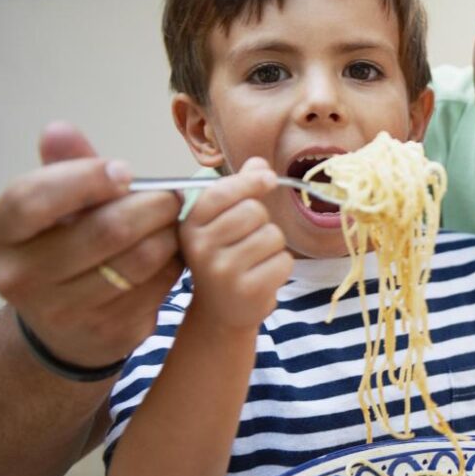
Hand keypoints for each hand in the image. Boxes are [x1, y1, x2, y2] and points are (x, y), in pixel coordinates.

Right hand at [0, 122, 182, 368]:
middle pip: (107, 229)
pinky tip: (171, 254)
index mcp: (3, 233)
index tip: (125, 171)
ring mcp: (63, 310)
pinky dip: (175, 264)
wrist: (64, 326)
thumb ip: (66, 167)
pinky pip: (158, 287)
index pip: (35, 198)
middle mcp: (22, 276)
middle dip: (153, 204)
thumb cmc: (65, 247)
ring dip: (169, 234)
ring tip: (172, 223)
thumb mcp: (57, 207)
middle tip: (172, 196)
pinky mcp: (107, 332)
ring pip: (140, 259)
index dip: (87, 178)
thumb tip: (59, 129)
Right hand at [179, 157, 291, 330]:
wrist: (220, 312)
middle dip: (263, 221)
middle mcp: (201, 248)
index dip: (249, 181)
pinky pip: (284, 261)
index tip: (268, 179)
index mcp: (191, 225)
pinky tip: (263, 276)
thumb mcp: (222, 223)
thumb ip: (240, 190)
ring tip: (256, 260)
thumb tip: (259, 163)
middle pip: (253, 211)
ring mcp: (223, 271)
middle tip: (251, 239)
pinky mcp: (248, 290)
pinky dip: (281, 266)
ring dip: (274, 245)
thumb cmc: (223, 260)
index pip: (221, 192)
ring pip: (273, 235)